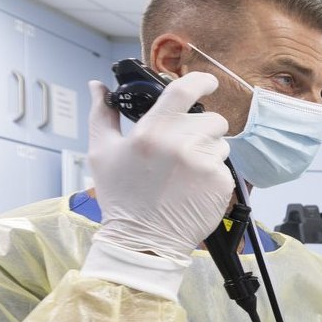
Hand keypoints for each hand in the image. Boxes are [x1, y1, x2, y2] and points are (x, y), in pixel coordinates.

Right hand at [88, 72, 232, 262]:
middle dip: (201, 128)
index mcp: (152, 132)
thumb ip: (102, 114)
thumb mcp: (101, 152)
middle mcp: (182, 145)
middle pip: (212, 119)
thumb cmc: (121, 198)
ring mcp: (205, 165)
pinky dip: (212, 173)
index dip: (201, 80)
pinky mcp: (221, 184)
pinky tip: (192, 186)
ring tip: (184, 171)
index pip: (184, 91)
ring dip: (207, 150)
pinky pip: (225, 167)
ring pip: (221, 143)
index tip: (208, 81)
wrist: (144, 241)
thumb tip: (96, 86)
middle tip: (183, 146)